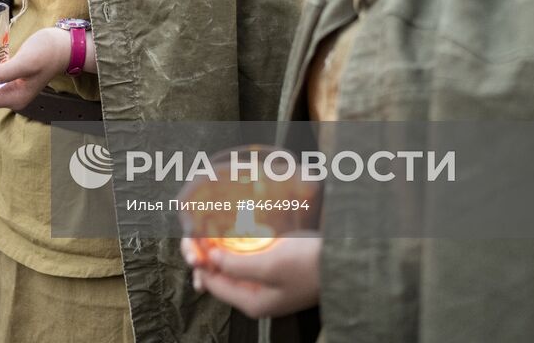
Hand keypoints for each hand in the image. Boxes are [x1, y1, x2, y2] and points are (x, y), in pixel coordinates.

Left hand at [180, 235, 321, 318]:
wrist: (341, 262)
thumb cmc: (309, 264)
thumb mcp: (270, 265)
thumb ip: (237, 266)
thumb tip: (211, 260)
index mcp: (252, 302)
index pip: (213, 283)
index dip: (200, 262)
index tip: (191, 239)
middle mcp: (256, 297)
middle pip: (221, 277)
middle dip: (207, 256)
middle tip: (197, 233)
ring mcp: (265, 285)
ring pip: (232, 268)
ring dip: (221, 251)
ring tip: (210, 232)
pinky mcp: (273, 272)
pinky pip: (247, 262)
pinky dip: (237, 249)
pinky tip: (233, 235)